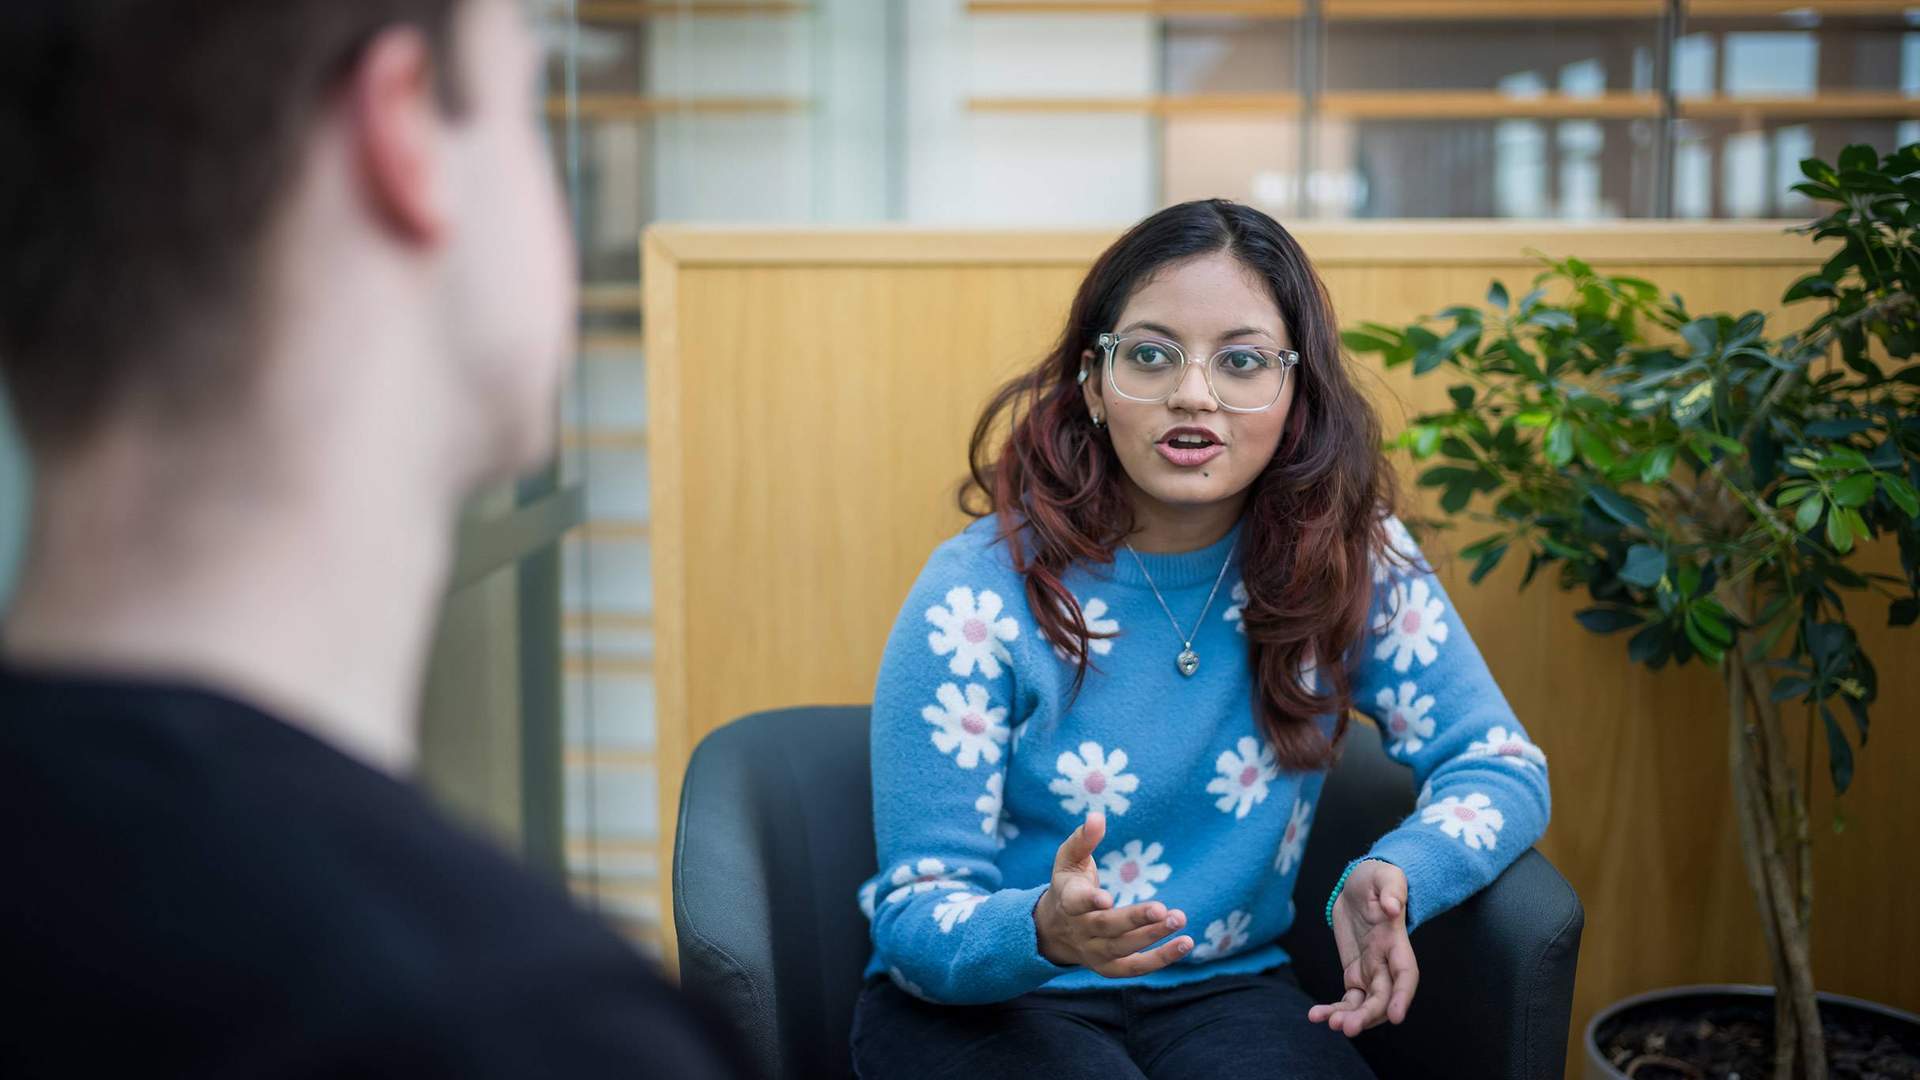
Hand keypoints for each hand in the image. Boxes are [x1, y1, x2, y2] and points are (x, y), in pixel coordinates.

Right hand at [1033, 813, 1192, 976]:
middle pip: (1106, 928)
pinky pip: (1136, 968)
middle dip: (1134, 919)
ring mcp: (1094, 953)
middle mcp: (1080, 931)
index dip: (1089, 903)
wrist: (1054, 931)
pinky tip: (1185, 943)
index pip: (1075, 904)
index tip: (1107, 898)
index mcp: (1067, 902)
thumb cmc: (1068, 885)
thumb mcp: (1068, 860)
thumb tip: (1097, 816)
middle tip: (1162, 908)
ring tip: (1179, 920)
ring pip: (1123, 949)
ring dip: (1152, 937)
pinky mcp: (1110, 968)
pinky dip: (1161, 959)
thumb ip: (1082, 839)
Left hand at [1308, 859, 1418, 1035]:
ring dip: (1349, 1017)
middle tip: (1346, 1028)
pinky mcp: (1354, 973)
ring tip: (1329, 1024)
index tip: (1396, 1017)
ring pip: (1364, 1003)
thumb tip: (1392, 907)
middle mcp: (1386, 962)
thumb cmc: (1377, 879)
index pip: (1405, 974)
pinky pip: (1347, 999)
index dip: (1402, 997)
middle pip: (1382, 997)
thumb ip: (1392, 890)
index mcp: (1397, 942)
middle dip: (1367, 1015)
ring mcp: (1370, 970)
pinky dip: (1334, 1010)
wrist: (1360, 886)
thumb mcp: (1385, 876)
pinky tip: (1316, 1016)